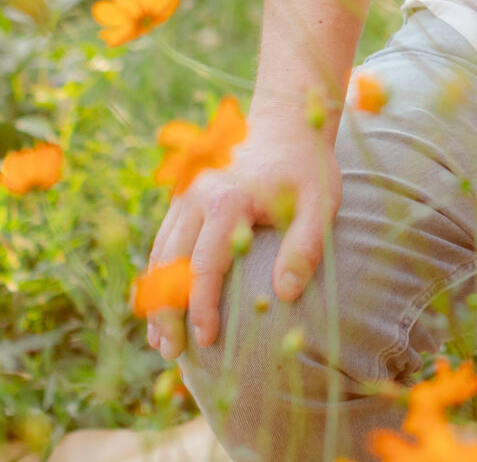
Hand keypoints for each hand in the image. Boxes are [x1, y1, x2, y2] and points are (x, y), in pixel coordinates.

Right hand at [140, 110, 339, 357]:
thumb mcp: (320, 201)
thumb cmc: (305, 167)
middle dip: (167, 312)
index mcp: (227, 199)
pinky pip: (162, 241)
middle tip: (171, 354)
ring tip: (160, 341)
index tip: (206, 341)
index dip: (202, 307)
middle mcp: (196, 196)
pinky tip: (159, 305)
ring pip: (159, 254)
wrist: (285, 122)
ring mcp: (184, 195)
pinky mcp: (182, 198)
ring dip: (156, 299)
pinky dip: (157, 276)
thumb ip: (306, 246)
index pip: (206, 264)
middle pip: (170, 263)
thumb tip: (285, 294)